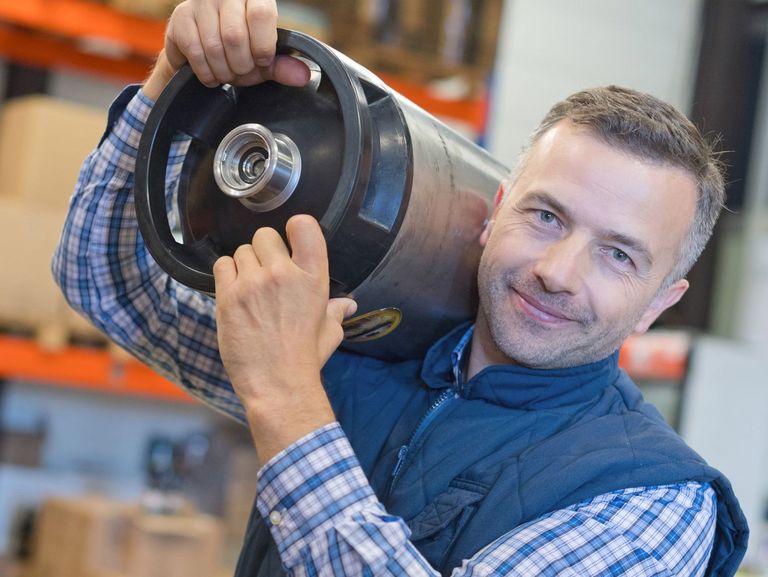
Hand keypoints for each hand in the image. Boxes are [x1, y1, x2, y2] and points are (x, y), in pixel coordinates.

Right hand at [143, 0, 309, 99]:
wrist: (204, 45)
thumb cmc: (240, 48)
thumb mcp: (264, 56)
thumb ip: (283, 65)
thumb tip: (303, 77)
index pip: (261, 14)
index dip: (262, 46)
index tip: (262, 61)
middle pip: (235, 36)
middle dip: (241, 66)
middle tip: (242, 71)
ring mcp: (200, 3)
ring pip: (215, 47)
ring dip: (224, 72)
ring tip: (228, 73)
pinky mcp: (181, 17)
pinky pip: (196, 53)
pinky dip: (207, 73)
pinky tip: (212, 72)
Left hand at [213, 215, 356, 461]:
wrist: (278, 383)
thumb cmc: (306, 357)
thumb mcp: (330, 331)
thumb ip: (336, 310)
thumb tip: (348, 304)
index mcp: (313, 277)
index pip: (304, 226)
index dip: (295, 227)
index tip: (291, 239)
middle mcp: (283, 273)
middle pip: (265, 236)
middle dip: (265, 251)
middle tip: (266, 273)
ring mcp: (253, 283)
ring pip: (242, 251)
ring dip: (245, 265)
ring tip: (250, 288)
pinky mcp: (228, 295)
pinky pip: (222, 265)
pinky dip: (227, 274)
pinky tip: (235, 292)